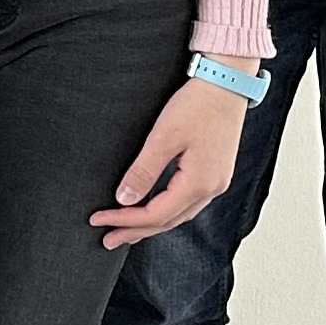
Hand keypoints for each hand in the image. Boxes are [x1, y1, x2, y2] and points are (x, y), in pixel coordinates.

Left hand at [94, 71, 256, 246]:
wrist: (227, 83)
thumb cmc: (197, 105)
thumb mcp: (164, 137)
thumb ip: (144, 170)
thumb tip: (124, 199)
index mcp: (200, 182)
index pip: (155, 214)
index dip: (124, 220)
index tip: (98, 220)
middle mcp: (212, 188)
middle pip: (168, 221)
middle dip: (136, 232)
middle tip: (107, 240)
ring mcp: (216, 181)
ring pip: (179, 214)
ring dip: (151, 224)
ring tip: (125, 232)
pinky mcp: (214, 172)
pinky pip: (187, 202)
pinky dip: (166, 211)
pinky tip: (153, 211)